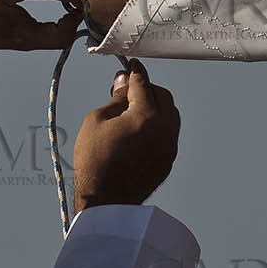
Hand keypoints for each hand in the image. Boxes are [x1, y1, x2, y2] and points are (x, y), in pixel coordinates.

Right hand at [72, 59, 179, 215]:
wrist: (107, 201)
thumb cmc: (96, 161)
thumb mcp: (96, 121)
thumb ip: (115, 98)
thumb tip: (124, 81)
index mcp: (146, 116)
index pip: (143, 83)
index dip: (135, 71)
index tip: (131, 65)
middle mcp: (165, 129)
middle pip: (163, 95)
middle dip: (147, 88)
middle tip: (128, 91)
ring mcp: (169, 146)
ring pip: (170, 114)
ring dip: (155, 106)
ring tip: (133, 112)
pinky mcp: (168, 159)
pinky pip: (169, 132)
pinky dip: (158, 124)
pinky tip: (139, 129)